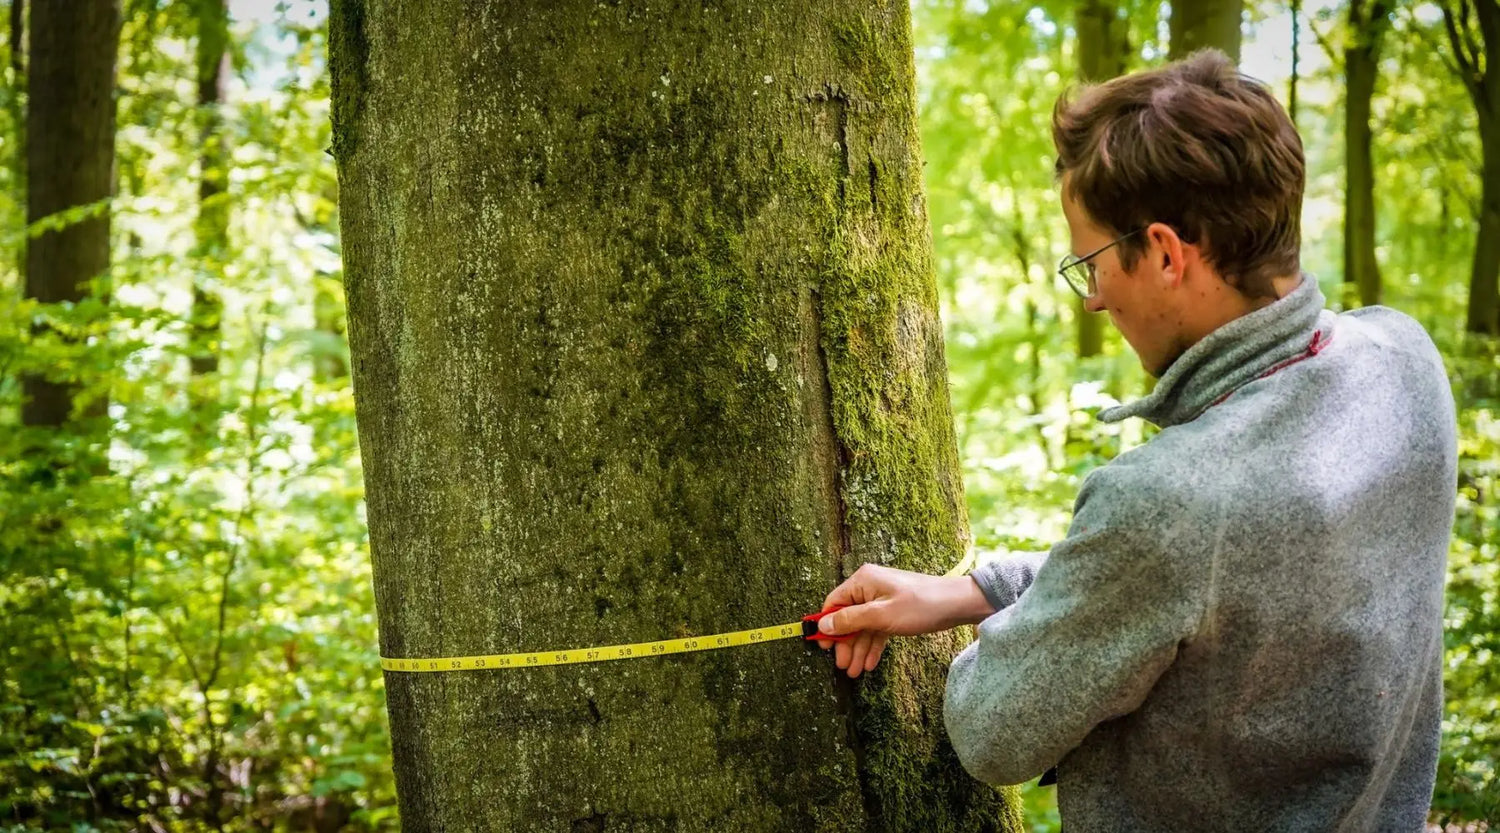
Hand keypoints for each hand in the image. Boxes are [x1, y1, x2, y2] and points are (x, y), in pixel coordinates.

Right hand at [814, 562, 995, 677]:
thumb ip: (850, 620)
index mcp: (862, 581)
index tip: (823, 646)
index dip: (827, 625)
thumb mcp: (880, 616)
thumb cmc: (919, 606)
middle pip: (848, 617)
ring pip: (863, 626)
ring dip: (859, 648)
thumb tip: (823, 625)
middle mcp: (869, 587)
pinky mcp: (893, 610)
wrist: (956, 605)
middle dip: (845, 643)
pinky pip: (877, 628)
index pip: (834, 603)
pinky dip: (873, 644)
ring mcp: (882, 599)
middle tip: (843, 666)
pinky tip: (870, 663)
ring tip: (855, 672)